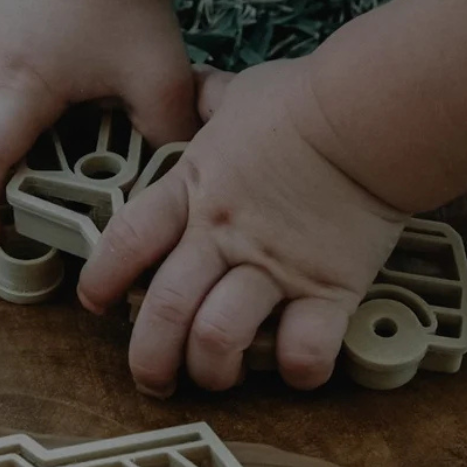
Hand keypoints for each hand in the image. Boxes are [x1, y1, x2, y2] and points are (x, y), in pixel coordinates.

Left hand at [78, 58, 406, 394]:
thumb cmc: (305, 99)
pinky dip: (298, 370)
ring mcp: (274, 267)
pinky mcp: (328, 290)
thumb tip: (198, 88)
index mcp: (193, 190)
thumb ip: (209, 102)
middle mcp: (223, 237)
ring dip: (212, 369)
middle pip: (164, 310)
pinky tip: (296, 368)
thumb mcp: (240, 94)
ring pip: (219, 338)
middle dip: (149, 357)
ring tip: (218, 375)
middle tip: (153, 378)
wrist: (371, 113)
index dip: (102, 279)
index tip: (95, 303)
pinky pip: (305, 351)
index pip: (126, 242)